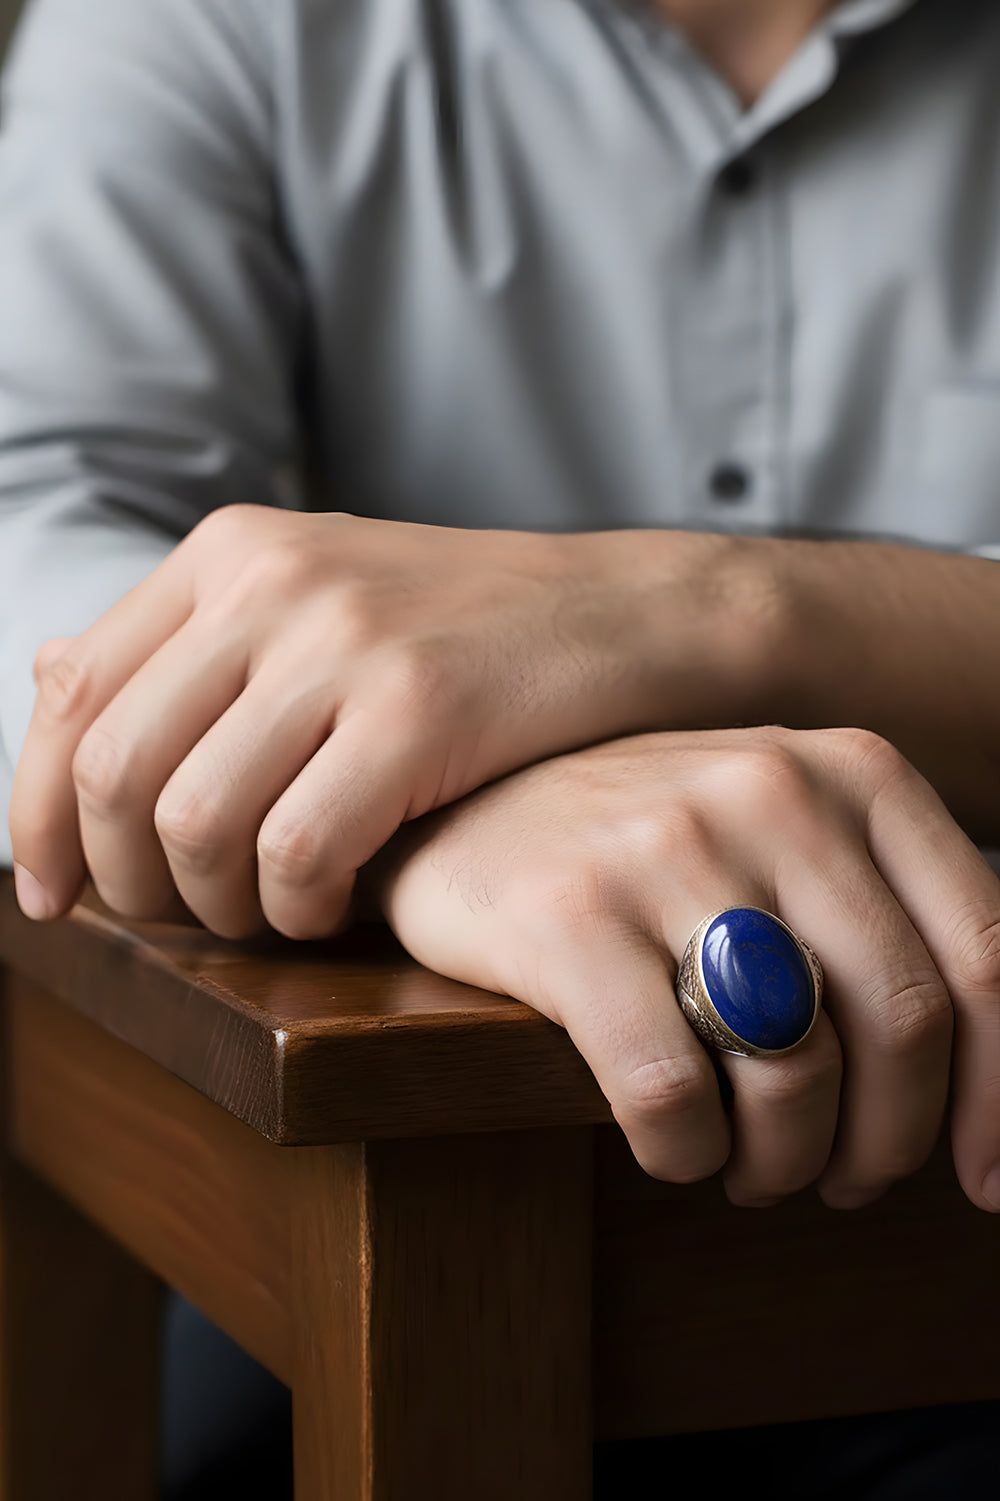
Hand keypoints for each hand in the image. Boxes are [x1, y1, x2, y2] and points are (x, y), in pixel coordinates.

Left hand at [11, 505, 752, 937]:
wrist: (631, 614)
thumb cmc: (470, 632)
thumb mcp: (321, 599)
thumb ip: (192, 645)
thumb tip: (47, 680)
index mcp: (232, 551)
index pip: (72, 691)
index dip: (34, 812)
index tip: (53, 896)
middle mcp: (273, 580)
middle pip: (113, 769)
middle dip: (126, 879)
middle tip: (179, 921)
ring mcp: (347, 640)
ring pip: (194, 821)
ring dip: (217, 906)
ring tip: (271, 914)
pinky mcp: (421, 707)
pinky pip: (297, 850)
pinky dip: (296, 909)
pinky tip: (332, 909)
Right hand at [373, 726, 999, 1210]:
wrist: (467, 803)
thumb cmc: (647, 848)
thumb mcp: (786, 841)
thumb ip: (884, 926)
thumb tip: (983, 1109)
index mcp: (851, 771)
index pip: (982, 953)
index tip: (984, 1178)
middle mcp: (771, 789)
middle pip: (901, 1024)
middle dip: (886, 1143)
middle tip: (844, 1178)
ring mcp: (665, 844)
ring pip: (794, 1069)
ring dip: (786, 1161)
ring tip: (753, 1165)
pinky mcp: (568, 912)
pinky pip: (672, 1092)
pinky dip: (688, 1153)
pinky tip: (674, 1144)